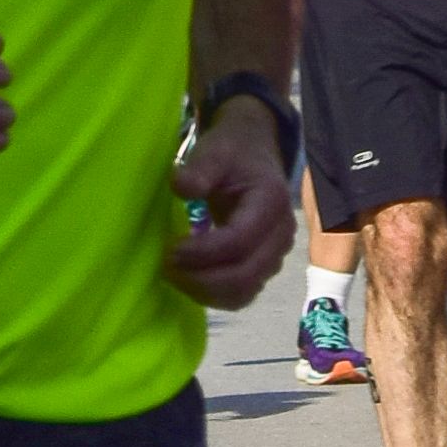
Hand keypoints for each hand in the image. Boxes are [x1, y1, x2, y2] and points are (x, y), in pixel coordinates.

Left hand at [173, 92, 298, 305]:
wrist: (254, 154)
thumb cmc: (233, 152)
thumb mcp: (215, 150)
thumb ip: (200, 168)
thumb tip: (180, 187)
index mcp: (271, 203)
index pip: (238, 241)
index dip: (202, 252)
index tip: (170, 249)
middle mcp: (281, 235)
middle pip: (244, 275)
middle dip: (200, 278)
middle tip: (166, 266)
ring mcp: (275, 256)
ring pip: (243, 292)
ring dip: (204, 291)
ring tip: (174, 274)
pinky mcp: (264, 268)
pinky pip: (241, 295)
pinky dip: (213, 295)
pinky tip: (189, 279)